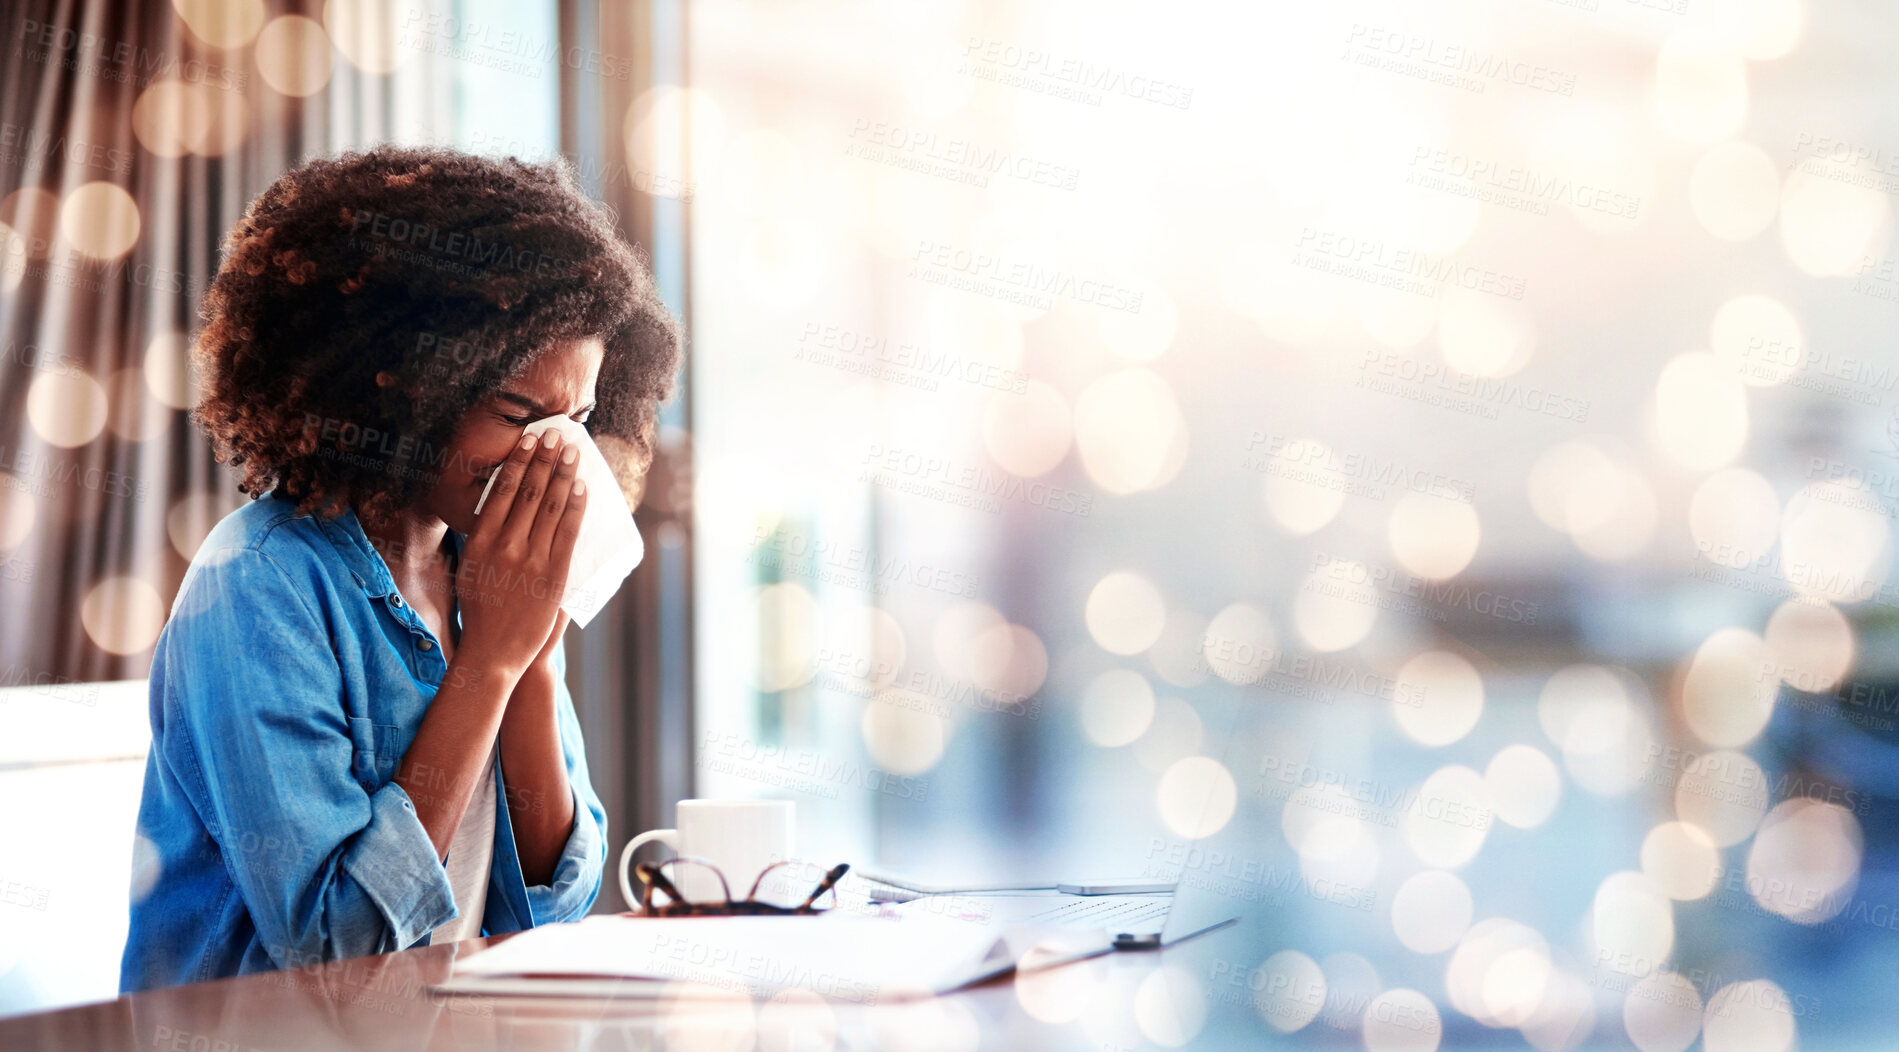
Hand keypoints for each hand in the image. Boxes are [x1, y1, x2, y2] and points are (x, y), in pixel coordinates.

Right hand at [456, 428, 586, 677]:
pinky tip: (582, 488)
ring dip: (563, 476)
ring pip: (549, 508)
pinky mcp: (553, 576)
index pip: (501, 492)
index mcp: (479, 542)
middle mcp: (505, 547)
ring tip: (572, 453)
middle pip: (528, 493)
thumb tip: (497, 506)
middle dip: (545, 460)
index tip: (529, 442)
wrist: (494, 651)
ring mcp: (530, 560)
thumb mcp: (470, 568)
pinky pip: (567, 533)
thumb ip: (484, 538)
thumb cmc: (480, 610)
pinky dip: (576, 507)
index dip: (518, 463)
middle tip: (557, 435)